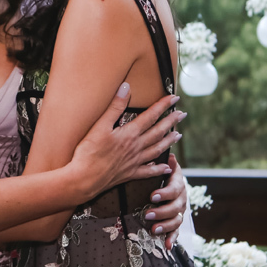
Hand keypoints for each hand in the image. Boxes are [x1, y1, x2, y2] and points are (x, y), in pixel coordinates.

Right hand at [69, 83, 184, 200]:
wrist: (84, 179)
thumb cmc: (89, 153)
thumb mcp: (99, 126)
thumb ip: (114, 107)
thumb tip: (126, 87)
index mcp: (129, 134)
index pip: (151, 116)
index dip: (163, 106)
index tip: (174, 98)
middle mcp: (135, 147)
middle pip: (158, 132)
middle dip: (171, 122)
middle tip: (182, 114)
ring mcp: (134, 162)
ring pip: (156, 149)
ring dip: (169, 141)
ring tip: (178, 135)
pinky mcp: (129, 174)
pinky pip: (148, 171)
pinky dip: (158, 169)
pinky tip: (166, 167)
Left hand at [143, 154, 186, 249]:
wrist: (168, 181)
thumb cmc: (160, 172)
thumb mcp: (162, 165)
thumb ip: (163, 162)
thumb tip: (169, 156)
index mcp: (178, 183)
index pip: (175, 189)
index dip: (165, 193)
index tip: (152, 196)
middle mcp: (181, 198)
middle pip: (176, 207)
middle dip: (162, 212)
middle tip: (147, 214)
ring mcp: (180, 210)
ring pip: (177, 220)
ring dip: (166, 226)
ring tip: (153, 230)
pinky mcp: (176, 221)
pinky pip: (176, 231)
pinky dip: (172, 238)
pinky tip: (166, 246)